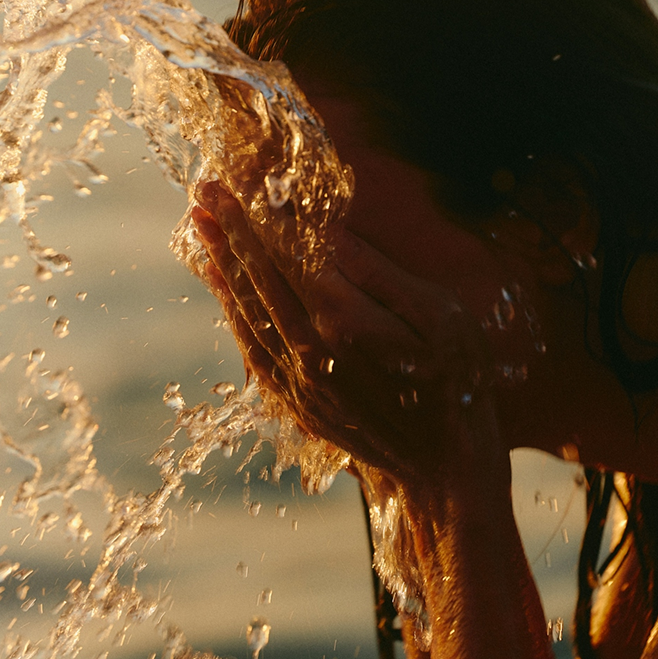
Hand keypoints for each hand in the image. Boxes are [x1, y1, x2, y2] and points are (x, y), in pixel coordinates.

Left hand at [190, 181, 506, 498]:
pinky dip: (234, 316)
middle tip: (203, 192)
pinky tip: (224, 292)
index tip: (238, 186)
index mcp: (346, 322)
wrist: (445, 472)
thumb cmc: (457, 386)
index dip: (263, 219)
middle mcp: (310, 352)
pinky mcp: (298, 405)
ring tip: (200, 229)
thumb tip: (333, 236)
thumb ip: (383, 276)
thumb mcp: (442, 319)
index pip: (293, 257)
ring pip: (248, 315)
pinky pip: (253, 352)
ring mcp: (299, 383)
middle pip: (260, 280)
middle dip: (230, 232)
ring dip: (222, 269)